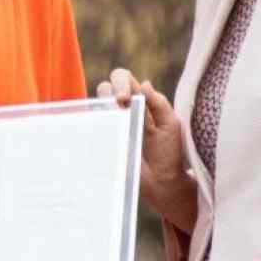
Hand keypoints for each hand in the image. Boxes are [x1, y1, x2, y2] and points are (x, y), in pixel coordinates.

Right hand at [98, 68, 192, 225]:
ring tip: (114, 121)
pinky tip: (104, 134)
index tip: (125, 99)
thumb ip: (158, 104)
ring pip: (95, 105)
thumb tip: (144, 84)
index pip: (122, 78)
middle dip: (109, 92)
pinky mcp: (104, 141)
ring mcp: (111, 125)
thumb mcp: (170, 125)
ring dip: (101, 107)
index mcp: (140, 100)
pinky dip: (93, 125)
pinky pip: (90, 128)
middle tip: (120, 106)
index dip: (120, 82)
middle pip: (104, 88)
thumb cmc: (169, 152)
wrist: (162, 182)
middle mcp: (122, 109)